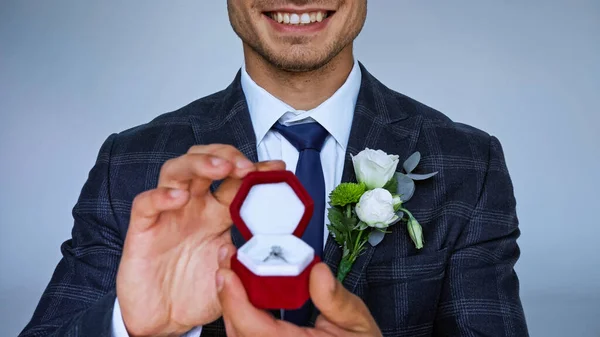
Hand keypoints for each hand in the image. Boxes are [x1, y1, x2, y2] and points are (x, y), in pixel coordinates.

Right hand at [116, 144, 284, 336]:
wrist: (165, 320)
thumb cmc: (197, 293)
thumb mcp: (233, 274)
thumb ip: (248, 258)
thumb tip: (266, 243)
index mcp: (218, 214)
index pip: (237, 181)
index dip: (256, 171)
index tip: (277, 169)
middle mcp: (193, 207)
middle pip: (206, 162)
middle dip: (228, 156)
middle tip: (247, 167)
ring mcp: (168, 215)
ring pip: (176, 170)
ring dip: (199, 163)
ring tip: (220, 167)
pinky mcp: (143, 230)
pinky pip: (146, 204)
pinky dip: (161, 196)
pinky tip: (178, 197)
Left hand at [216, 244, 382, 336]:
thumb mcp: (359, 323)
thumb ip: (336, 299)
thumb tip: (317, 271)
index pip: (255, 331)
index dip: (235, 303)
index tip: (226, 275)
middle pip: (238, 332)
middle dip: (228, 296)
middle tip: (226, 261)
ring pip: (238, 335)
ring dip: (231, 304)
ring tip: (231, 270)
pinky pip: (247, 336)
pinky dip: (240, 314)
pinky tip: (241, 292)